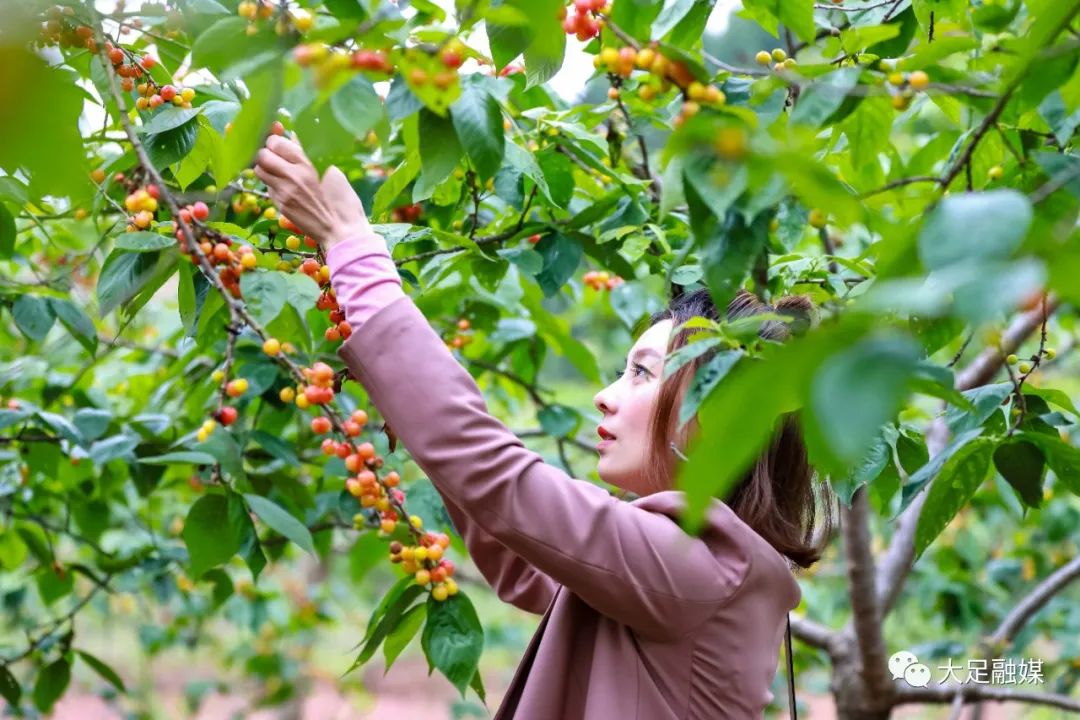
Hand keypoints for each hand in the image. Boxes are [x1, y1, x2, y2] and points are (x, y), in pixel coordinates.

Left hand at [254, 135, 373, 250]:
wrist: (339, 229)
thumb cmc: (342, 201)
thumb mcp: (331, 173)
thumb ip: (309, 156)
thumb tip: (294, 140)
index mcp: (306, 165)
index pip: (276, 143)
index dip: (275, 142)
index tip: (279, 145)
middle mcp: (291, 176)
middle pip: (263, 155)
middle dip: (266, 154)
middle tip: (274, 158)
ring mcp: (283, 191)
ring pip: (259, 171)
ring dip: (265, 169)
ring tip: (276, 172)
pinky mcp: (280, 204)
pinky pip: (268, 187)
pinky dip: (272, 185)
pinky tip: (284, 188)